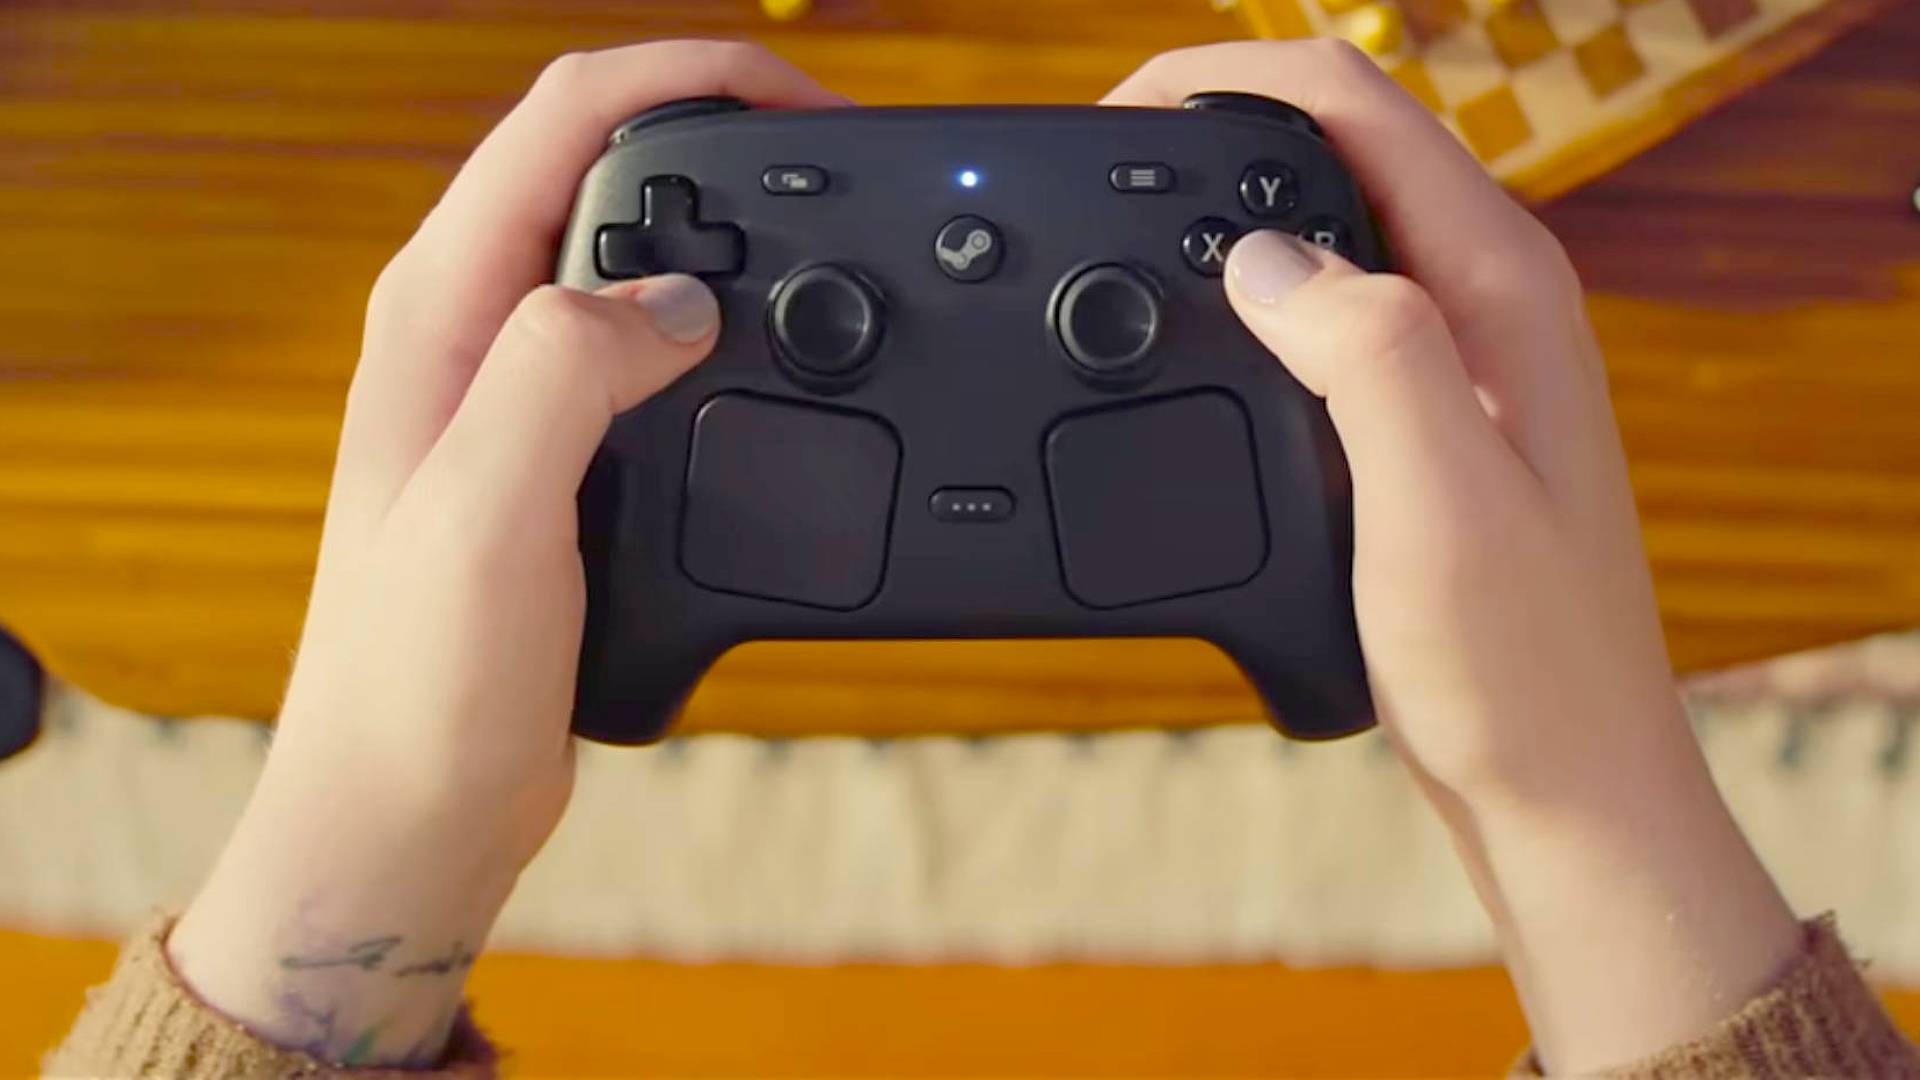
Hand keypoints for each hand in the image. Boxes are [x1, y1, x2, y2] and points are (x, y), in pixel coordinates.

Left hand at [166, 42, 843, 1066]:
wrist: (413, 804)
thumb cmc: (419, 678)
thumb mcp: (490, 511)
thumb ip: (569, 373)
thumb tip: (681, 298)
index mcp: (443, 309)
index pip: (564, 119)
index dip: (689, 77)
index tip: (800, 101)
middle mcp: (475, 328)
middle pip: (605, 161)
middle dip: (722, 135)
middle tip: (831, 162)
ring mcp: (520, 388)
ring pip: (638, 253)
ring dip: (727, 228)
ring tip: (821, 240)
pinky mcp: (563, 450)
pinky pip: (652, 346)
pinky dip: (724, 325)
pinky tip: (771, 357)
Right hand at [1107, 42, 1798, 1072]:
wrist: (1559, 780)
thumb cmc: (1517, 666)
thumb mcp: (1435, 502)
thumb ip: (1362, 352)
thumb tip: (1259, 257)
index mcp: (1500, 288)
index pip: (1358, 107)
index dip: (1228, 83)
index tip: (1119, 116)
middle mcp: (1488, 300)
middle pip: (1342, 142)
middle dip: (1219, 126)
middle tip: (1105, 162)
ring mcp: (1460, 355)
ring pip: (1331, 222)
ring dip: (1232, 204)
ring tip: (1131, 223)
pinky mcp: (1427, 413)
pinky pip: (1328, 307)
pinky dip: (1253, 290)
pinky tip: (1203, 328)